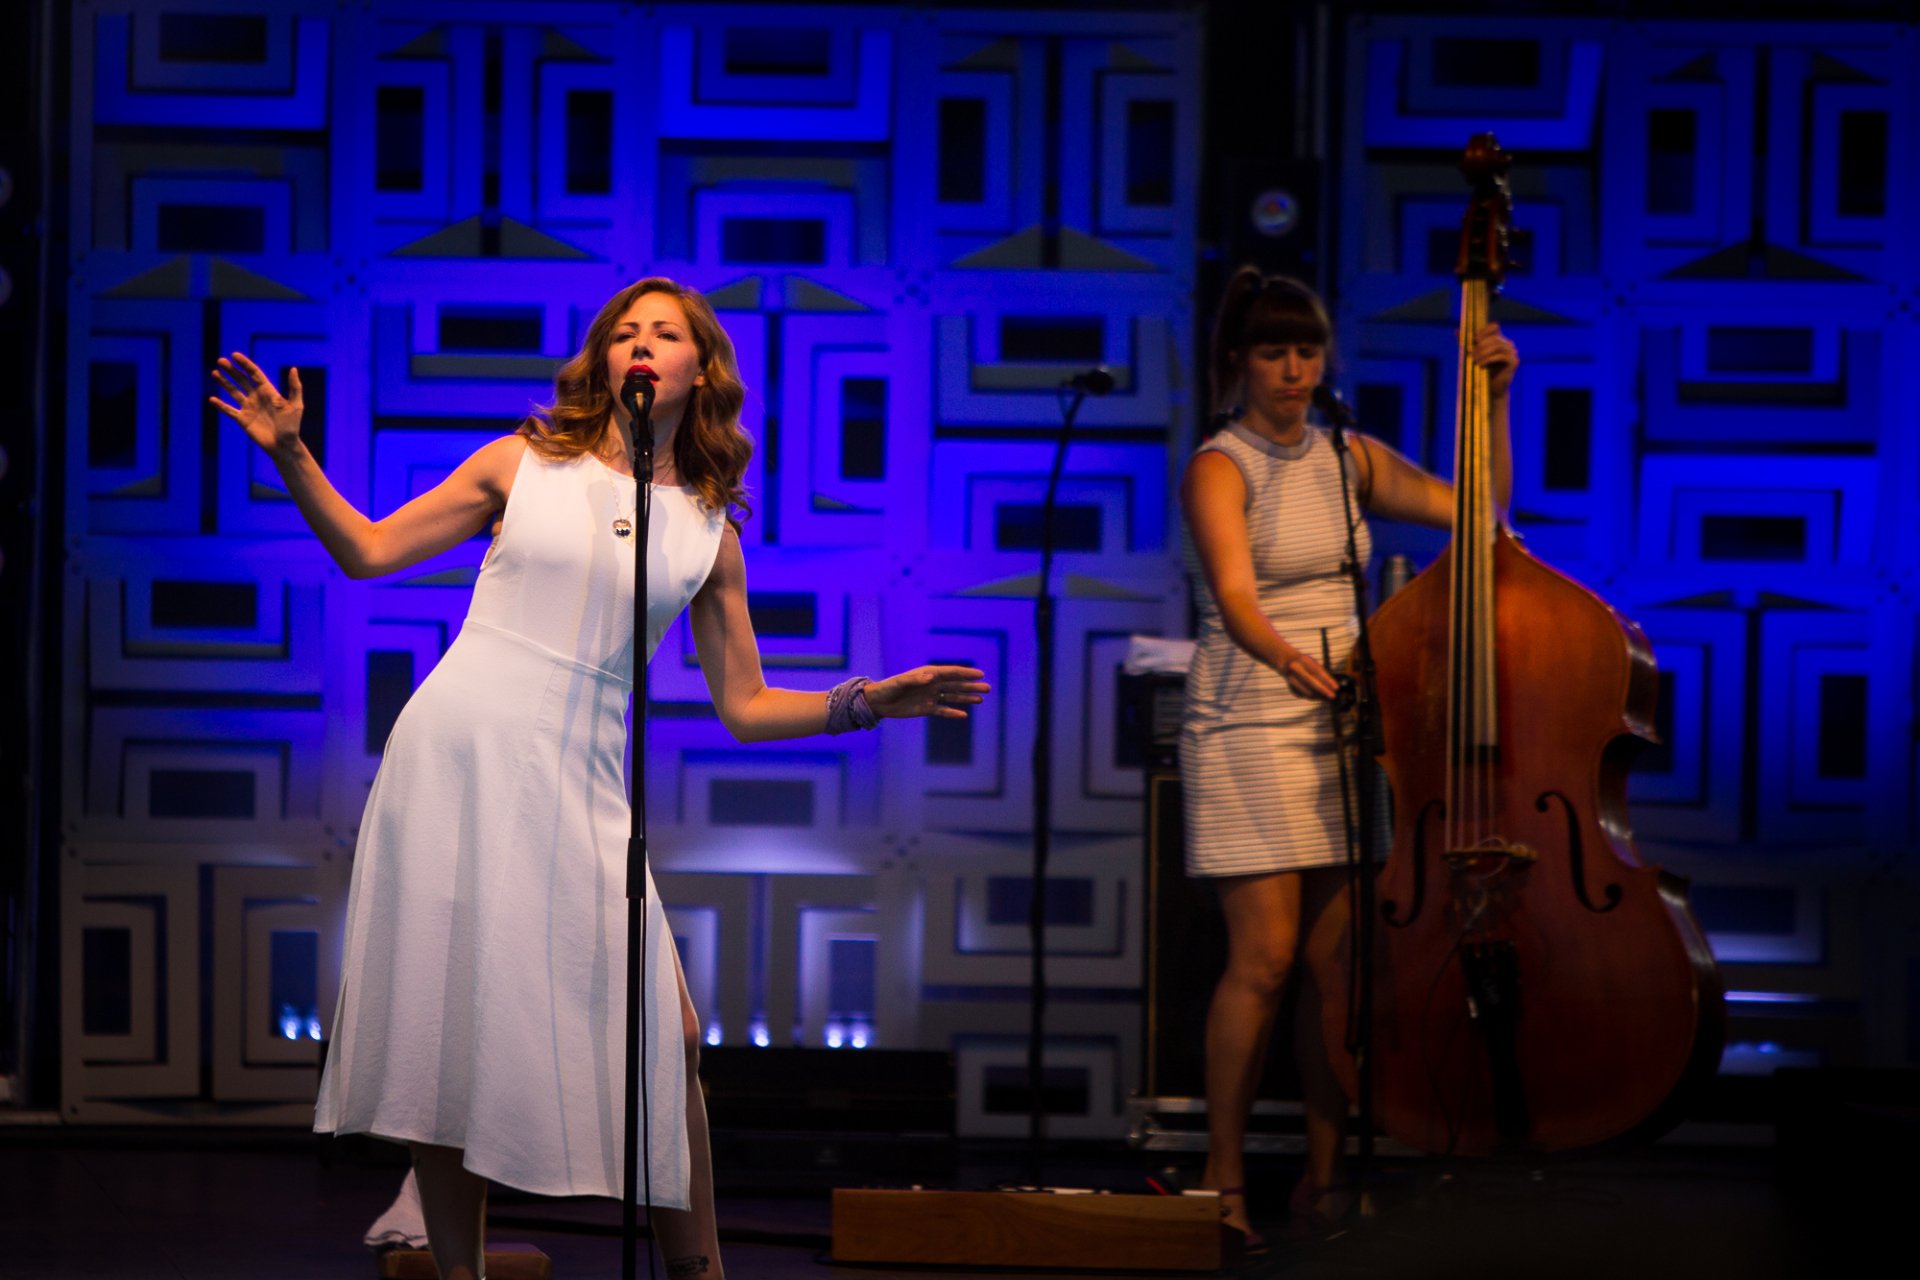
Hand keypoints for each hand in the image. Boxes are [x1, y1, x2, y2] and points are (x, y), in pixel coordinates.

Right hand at [210, 352, 304, 457]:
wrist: (284, 446)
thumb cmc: (292, 426)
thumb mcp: (296, 405)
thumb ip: (294, 387)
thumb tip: (293, 368)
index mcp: (269, 392)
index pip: (254, 373)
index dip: (244, 364)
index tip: (234, 355)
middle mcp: (257, 397)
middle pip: (241, 380)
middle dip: (231, 370)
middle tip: (220, 361)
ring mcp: (249, 408)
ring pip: (233, 392)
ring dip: (224, 383)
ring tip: (215, 373)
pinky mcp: (243, 420)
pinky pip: (229, 410)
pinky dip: (220, 405)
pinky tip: (212, 399)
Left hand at [862, 665, 989, 719]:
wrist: (878, 702)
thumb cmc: (888, 688)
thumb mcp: (900, 682)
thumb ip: (915, 679)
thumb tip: (931, 677)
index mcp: (928, 674)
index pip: (951, 673)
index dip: (966, 673)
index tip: (980, 674)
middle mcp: (932, 684)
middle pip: (956, 685)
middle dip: (971, 686)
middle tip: (987, 688)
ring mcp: (930, 697)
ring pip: (952, 697)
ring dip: (966, 698)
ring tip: (981, 700)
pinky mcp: (926, 709)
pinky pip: (943, 711)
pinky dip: (953, 713)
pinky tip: (964, 715)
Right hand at [1278, 649, 1339, 700]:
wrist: (1285, 661)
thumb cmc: (1305, 663)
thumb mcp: (1312, 663)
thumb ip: (1321, 673)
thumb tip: (1332, 687)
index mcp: (1304, 660)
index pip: (1318, 671)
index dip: (1328, 680)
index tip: (1336, 688)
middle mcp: (1296, 668)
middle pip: (1311, 682)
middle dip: (1324, 690)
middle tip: (1333, 696)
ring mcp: (1291, 678)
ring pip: (1307, 691)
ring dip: (1319, 696)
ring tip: (1327, 698)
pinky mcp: (1290, 687)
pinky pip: (1304, 695)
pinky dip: (1312, 697)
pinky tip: (1318, 697)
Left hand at [1470, 322, 1517, 399]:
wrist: (1490, 389)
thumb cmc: (1481, 371)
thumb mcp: (1473, 354)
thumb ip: (1467, 343)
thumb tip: (1456, 331)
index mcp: (1499, 340)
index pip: (1494, 327)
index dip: (1484, 330)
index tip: (1473, 339)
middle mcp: (1507, 344)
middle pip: (1494, 337)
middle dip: (1480, 345)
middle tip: (1470, 354)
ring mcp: (1512, 352)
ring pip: (1498, 346)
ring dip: (1483, 352)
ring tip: (1474, 360)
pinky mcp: (1513, 362)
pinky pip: (1501, 356)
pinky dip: (1489, 359)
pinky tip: (1481, 365)